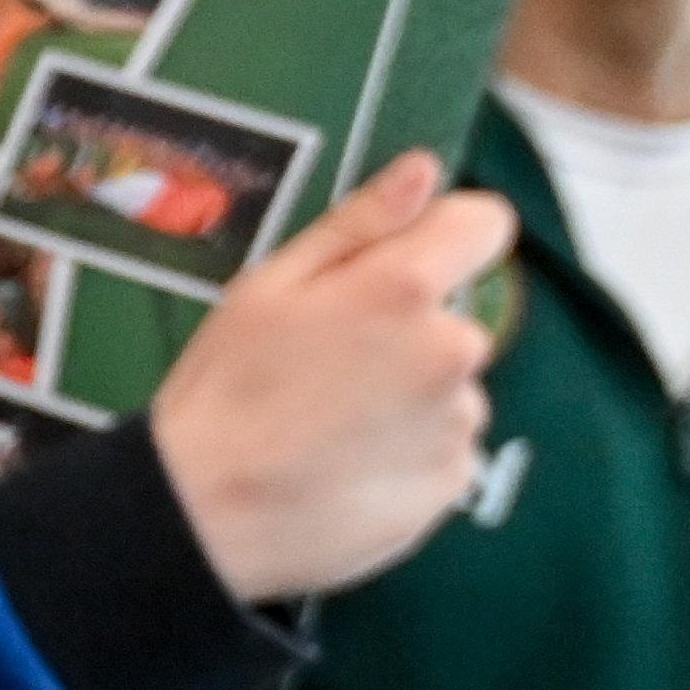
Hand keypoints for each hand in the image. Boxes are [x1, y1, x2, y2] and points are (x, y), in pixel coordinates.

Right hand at [140, 150, 520, 601]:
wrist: (204, 518)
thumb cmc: (224, 392)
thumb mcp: (268, 288)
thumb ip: (357, 225)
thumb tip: (425, 171)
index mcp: (406, 288)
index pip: (485, 224)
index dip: (446, 238)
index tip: (398, 270)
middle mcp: (453, 350)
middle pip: (454, 321)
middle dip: (409, 338)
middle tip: (328, 377)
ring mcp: (458, 424)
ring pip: (449, 392)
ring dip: (409, 403)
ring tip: (331, 435)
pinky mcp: (452, 485)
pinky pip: (442, 453)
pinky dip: (407, 458)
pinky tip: (347, 472)